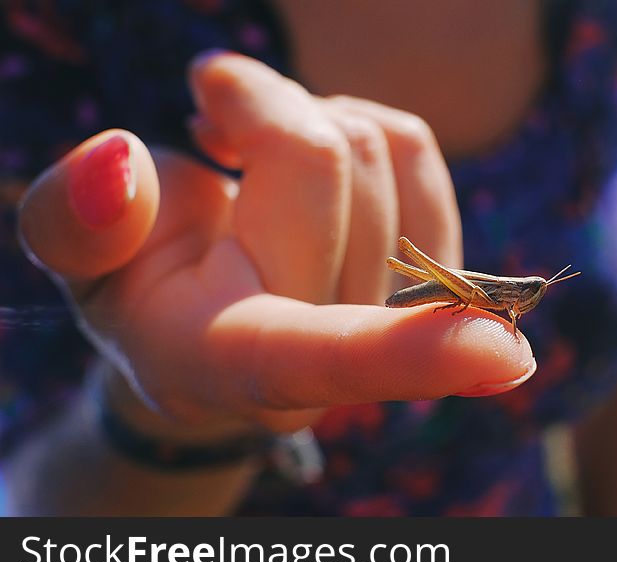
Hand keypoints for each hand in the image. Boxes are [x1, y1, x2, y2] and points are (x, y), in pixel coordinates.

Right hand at [17, 52, 535, 438]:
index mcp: (239, 363)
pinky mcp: (435, 266)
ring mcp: (395, 313)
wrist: (203, 324)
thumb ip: (75, 225)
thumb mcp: (84, 264)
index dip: (409, 352)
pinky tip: (308, 167)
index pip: (324, 356)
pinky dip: (351, 127)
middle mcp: (339, 355)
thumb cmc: (141, 294)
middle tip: (211, 121)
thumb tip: (120, 164)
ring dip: (302, 119)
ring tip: (251, 155)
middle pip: (332, 163)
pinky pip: (412, 149)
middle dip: (257, 107)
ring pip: (383, 146)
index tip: (505, 355)